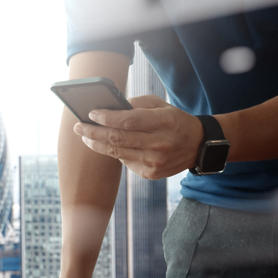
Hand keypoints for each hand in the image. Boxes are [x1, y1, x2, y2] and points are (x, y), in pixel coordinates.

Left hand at [73, 95, 204, 179]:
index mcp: (165, 121)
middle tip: (78, 127)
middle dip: (93, 132)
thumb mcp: (161, 105)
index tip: (90, 113)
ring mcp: (156, 161)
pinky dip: (115, 153)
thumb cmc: (174, 121)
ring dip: (97, 144)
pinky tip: (109, 145)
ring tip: (85, 137)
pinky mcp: (151, 173)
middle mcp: (161, 143)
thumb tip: (111, 107)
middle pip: (118, 139)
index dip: (106, 118)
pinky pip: (125, 162)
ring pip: (117, 153)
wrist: (198, 146)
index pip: (128, 121)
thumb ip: (137, 104)